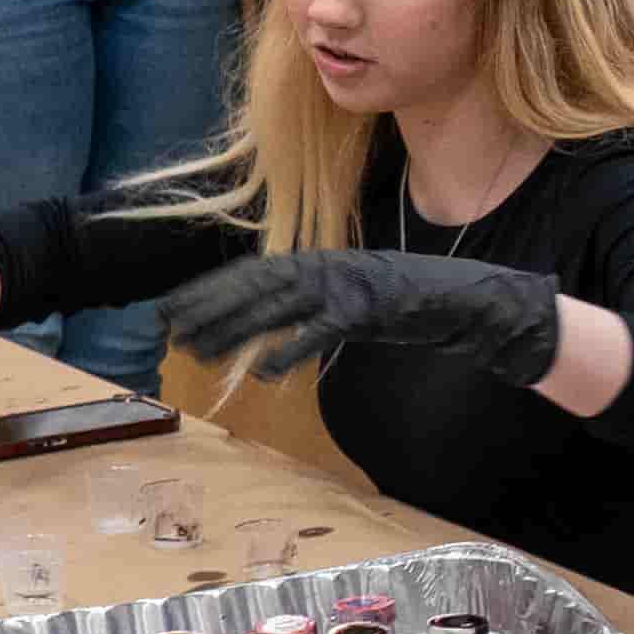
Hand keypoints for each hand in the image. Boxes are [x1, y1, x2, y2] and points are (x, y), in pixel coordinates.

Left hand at [163, 246, 564, 398]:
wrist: (465, 298)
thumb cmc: (407, 300)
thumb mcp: (348, 298)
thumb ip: (310, 305)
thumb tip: (267, 326)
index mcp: (316, 261)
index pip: (248, 273)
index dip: (205, 290)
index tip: (170, 308)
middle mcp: (323, 267)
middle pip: (251, 287)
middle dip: (206, 308)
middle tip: (167, 330)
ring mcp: (344, 287)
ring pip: (274, 307)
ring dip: (233, 329)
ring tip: (199, 350)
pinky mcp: (367, 311)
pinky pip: (319, 333)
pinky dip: (291, 350)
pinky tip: (266, 372)